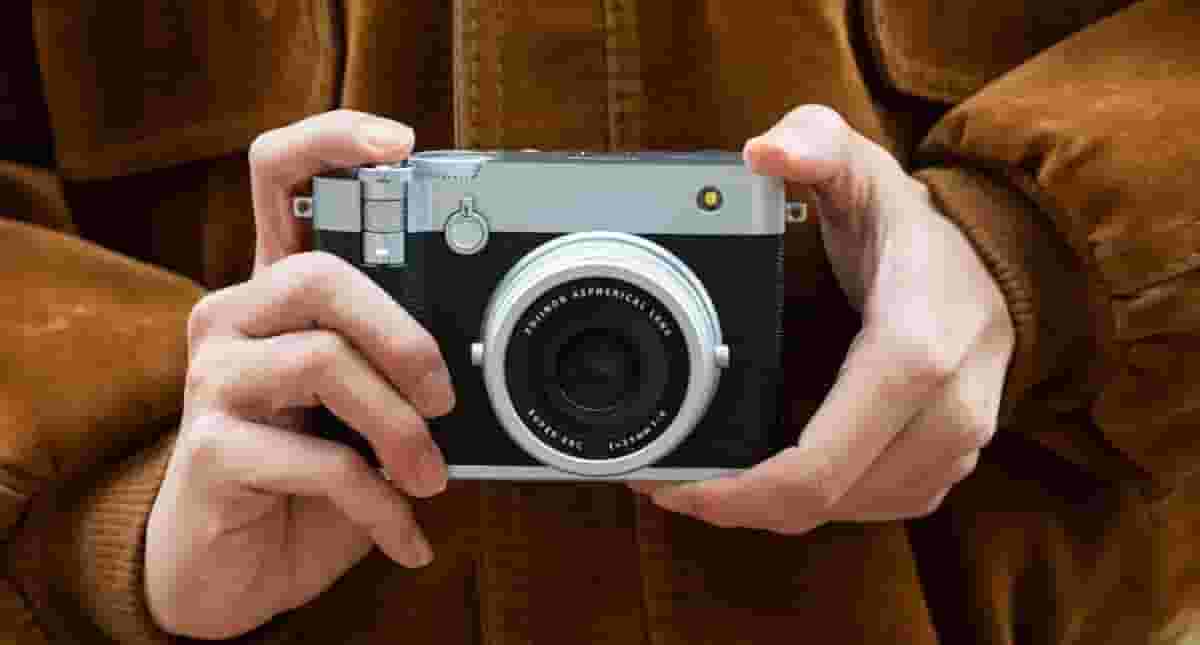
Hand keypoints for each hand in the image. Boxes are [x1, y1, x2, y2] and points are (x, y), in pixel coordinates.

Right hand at [145, 111, 455, 638]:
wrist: (237, 568)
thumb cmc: (308, 477)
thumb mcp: (365, 411)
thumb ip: (399, 370)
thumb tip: (482, 365)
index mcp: (278, 292)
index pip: (279, 179)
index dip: (330, 143)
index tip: (400, 146)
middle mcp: (235, 318)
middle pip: (319, 277)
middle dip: (405, 338)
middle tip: (445, 398)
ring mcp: (212, 379)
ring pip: (322, 361)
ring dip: (400, 428)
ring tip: (429, 477)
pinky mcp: (207, 448)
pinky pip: (319, 460)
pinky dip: (379, 504)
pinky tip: (405, 534)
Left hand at [632, 105, 1014, 532]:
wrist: (1007, 261)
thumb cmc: (917, 225)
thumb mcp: (859, 167)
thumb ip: (812, 144)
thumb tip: (761, 153)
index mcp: (912, 353)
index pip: (816, 466)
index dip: (735, 493)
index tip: (671, 485)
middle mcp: (944, 414)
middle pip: (821, 503)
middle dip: (735, 507)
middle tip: (669, 485)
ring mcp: (956, 446)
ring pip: (847, 514)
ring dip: (771, 509)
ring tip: (707, 481)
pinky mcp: (951, 462)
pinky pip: (875, 507)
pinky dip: (817, 504)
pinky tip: (771, 481)